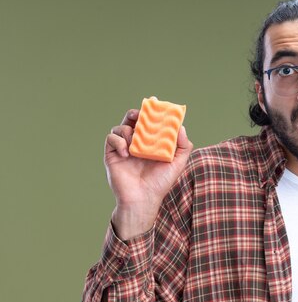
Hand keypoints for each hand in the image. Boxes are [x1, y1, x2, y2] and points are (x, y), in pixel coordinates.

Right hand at [104, 108, 192, 238]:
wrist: (143, 198)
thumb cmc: (160, 182)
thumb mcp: (177, 163)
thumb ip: (183, 146)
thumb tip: (181, 127)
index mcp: (151, 143)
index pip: (149, 122)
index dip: (151, 111)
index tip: (154, 102)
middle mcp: (136, 143)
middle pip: (132, 120)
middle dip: (136, 113)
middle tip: (140, 113)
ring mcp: (123, 148)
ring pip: (120, 127)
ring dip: (127, 129)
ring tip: (134, 140)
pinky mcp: (112, 154)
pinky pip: (111, 138)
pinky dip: (118, 141)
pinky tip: (126, 152)